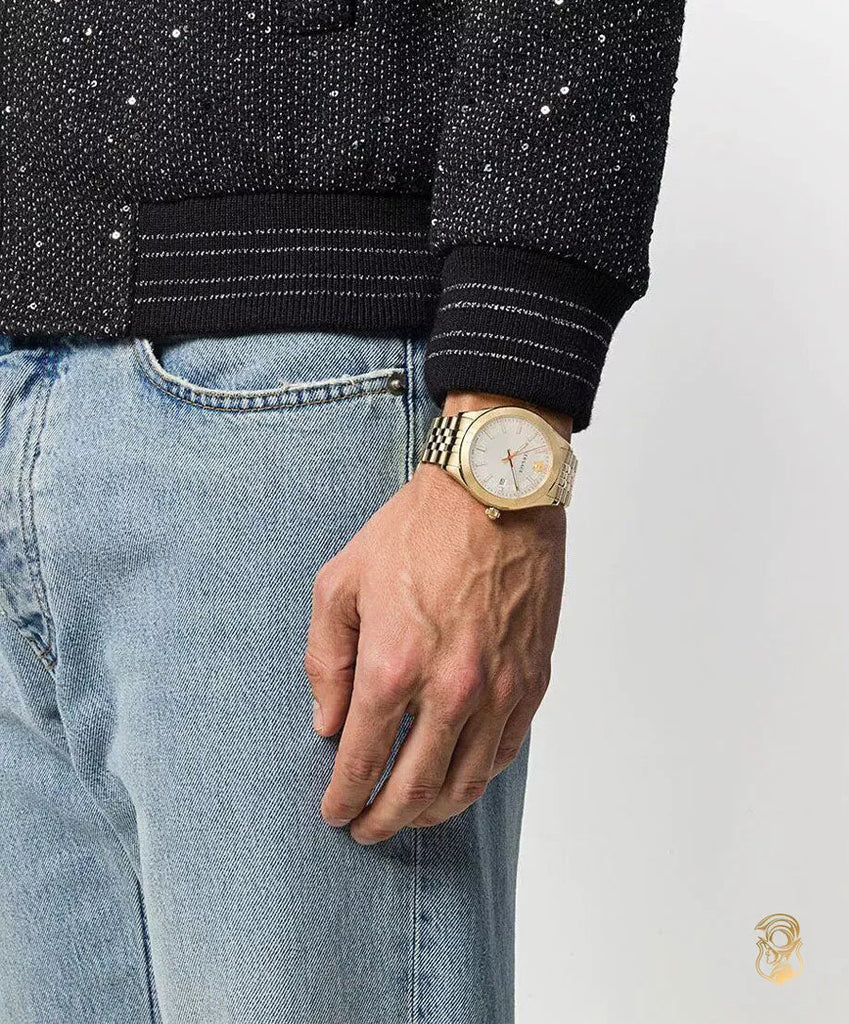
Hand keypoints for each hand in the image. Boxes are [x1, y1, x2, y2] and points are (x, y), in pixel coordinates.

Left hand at [304, 409, 568, 843]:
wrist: (494, 492)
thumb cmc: (414, 531)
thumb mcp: (341, 582)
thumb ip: (326, 660)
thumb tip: (328, 723)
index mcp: (393, 665)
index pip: (363, 758)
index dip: (344, 796)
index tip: (334, 813)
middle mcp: (450, 689)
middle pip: (415, 787)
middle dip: (384, 820)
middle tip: (366, 831)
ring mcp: (498, 689)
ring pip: (467, 781)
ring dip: (433, 811)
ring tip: (410, 816)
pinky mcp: (531, 679)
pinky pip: (505, 751)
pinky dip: (478, 777)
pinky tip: (459, 779)